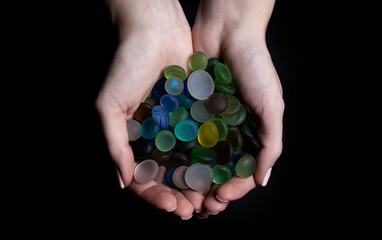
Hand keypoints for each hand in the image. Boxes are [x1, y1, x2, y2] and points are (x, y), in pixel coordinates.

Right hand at [96, 0, 193, 218]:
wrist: (156, 32)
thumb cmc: (127, 66)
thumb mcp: (109, 106)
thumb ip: (114, 144)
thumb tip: (121, 181)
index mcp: (133, 138)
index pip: (142, 177)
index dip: (155, 195)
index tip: (171, 205)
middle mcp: (156, 137)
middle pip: (168, 176)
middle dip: (179, 195)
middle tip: (193, 210)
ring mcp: (176, 127)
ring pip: (188, 164)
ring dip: (196, 184)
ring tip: (209, 200)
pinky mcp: (195, 114)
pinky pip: (202, 142)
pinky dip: (209, 160)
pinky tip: (219, 173)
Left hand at [184, 0, 283, 216]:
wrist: (227, 32)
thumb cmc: (255, 66)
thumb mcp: (272, 105)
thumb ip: (271, 143)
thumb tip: (264, 180)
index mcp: (251, 134)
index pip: (244, 171)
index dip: (235, 189)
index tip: (221, 197)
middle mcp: (229, 132)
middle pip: (218, 170)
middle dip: (210, 190)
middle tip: (199, 205)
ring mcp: (208, 123)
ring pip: (198, 159)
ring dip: (191, 179)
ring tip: (183, 193)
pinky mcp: (189, 111)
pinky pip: (182, 137)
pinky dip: (177, 154)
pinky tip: (169, 167)